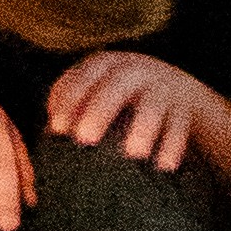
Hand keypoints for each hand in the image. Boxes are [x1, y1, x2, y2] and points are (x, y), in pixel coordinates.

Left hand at [52, 51, 201, 174]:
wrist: (175, 87)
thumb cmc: (120, 96)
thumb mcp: (98, 89)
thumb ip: (75, 105)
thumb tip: (47, 137)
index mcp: (106, 64)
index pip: (83, 77)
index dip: (69, 100)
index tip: (57, 129)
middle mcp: (134, 70)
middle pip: (114, 87)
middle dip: (99, 111)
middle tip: (84, 139)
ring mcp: (161, 87)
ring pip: (152, 105)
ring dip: (142, 128)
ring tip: (133, 154)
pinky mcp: (183, 108)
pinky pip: (179, 126)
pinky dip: (173, 145)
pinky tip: (164, 166)